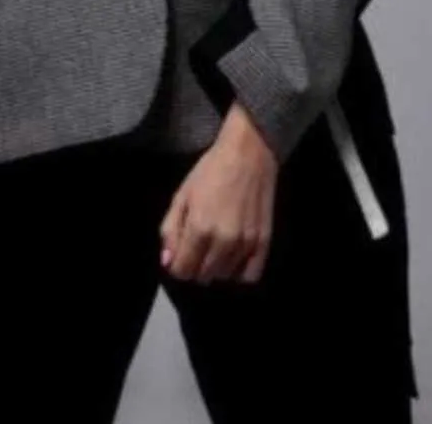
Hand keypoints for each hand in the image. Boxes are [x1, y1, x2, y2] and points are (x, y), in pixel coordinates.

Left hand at [158, 103, 278, 283]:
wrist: (249, 153)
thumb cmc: (211, 170)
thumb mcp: (182, 195)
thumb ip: (170, 230)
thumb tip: (167, 261)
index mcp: (199, 228)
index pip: (181, 270)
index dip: (176, 263)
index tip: (179, 251)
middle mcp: (224, 242)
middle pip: (202, 276)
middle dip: (194, 264)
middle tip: (197, 243)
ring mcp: (246, 244)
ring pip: (223, 276)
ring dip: (215, 266)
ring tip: (215, 244)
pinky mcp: (264, 243)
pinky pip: (249, 276)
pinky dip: (238, 271)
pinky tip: (233, 256)